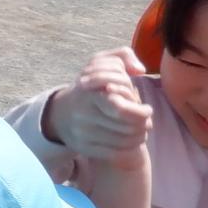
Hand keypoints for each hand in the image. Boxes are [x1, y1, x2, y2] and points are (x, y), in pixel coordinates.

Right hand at [47, 48, 151, 166]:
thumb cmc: (89, 86)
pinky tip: (131, 138)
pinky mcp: (84, 148)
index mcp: (88, 93)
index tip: (147, 109)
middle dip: (144, 124)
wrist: (60, 114)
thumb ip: (123, 55)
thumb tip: (139, 70)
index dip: (140, 111)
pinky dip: (129, 147)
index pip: (121, 109)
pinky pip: (115, 152)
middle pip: (128, 127)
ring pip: (124, 141)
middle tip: (146, 120)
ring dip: (140, 136)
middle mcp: (83, 115)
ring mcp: (83, 134)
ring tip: (141, 128)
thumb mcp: (101, 62)